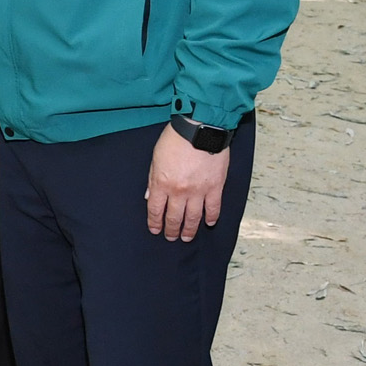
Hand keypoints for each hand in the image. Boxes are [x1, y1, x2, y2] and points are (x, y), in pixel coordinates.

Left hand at [144, 126, 226, 241]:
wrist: (200, 128)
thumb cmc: (176, 139)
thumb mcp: (156, 157)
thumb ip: (152, 179)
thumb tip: (149, 196)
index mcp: (162, 183)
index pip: (155, 210)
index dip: (155, 222)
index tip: (155, 229)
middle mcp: (179, 192)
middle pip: (174, 218)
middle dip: (171, 230)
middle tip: (171, 237)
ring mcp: (199, 191)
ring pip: (193, 218)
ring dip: (189, 230)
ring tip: (186, 237)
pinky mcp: (215, 187)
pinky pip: (213, 208)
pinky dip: (211, 218)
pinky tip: (208, 223)